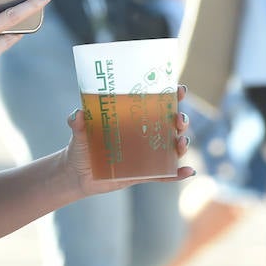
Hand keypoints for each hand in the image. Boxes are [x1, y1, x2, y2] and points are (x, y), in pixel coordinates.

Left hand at [66, 84, 194, 196]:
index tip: (179, 89)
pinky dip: (178, 174)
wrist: (77, 175)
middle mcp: (143, 135)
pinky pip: (166, 175)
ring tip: (181, 143)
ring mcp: (146, 155)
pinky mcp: (144, 174)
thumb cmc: (81, 148)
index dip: (170, 96)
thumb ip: (77, 123)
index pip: (156, 104)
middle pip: (170, 125)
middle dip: (180, 120)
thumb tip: (78, 114)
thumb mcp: (79, 133)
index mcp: (132, 120)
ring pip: (172, 148)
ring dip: (182, 144)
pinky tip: (189, 170)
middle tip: (179, 119)